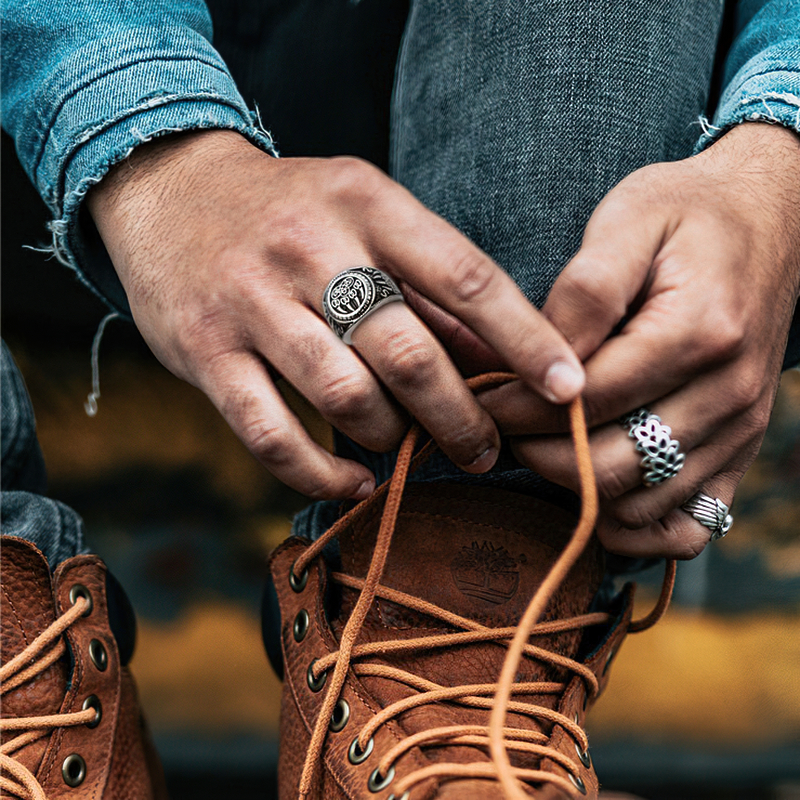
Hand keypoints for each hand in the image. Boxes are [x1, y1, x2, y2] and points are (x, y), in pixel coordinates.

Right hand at [87, 131, 583, 499]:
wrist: (169, 193)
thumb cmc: (289, 213)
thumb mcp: (363, 219)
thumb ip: (427, 289)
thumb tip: (501, 360)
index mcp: (366, 204)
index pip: (465, 277)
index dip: (525, 339)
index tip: (569, 389)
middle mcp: (309, 248)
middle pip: (408, 351)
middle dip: (461, 415)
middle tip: (485, 448)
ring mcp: (252, 301)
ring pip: (344, 394)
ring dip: (392, 438)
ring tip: (409, 450)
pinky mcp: (205, 352)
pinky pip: (270, 432)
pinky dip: (320, 471)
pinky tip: (355, 481)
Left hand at [479, 123, 799, 558]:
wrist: (771, 219)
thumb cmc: (688, 213)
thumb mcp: (628, 220)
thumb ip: (584, 293)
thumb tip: (542, 363)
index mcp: (698, 332)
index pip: (587, 400)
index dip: (519, 409)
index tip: (482, 398)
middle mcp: (728, 393)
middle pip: (612, 466)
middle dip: (538, 455)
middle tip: (503, 428)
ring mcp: (740, 430)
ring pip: (641, 504)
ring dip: (578, 490)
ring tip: (543, 447)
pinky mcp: (741, 450)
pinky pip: (688, 528)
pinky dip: (636, 525)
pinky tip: (598, 491)